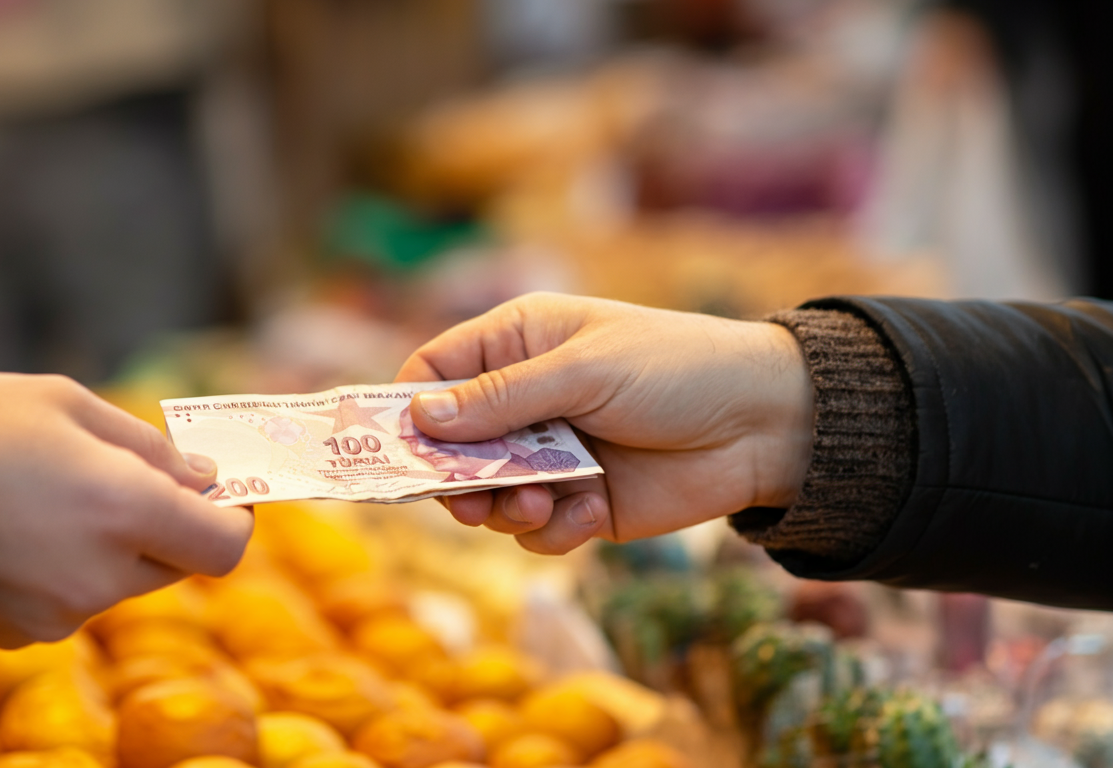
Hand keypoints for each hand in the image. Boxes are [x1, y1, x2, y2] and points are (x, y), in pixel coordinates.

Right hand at [0, 373, 252, 646]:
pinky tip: (14, 526)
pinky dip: (65, 567)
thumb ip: (147, 445)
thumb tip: (207, 478)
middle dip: (166, 520)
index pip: (226, 543)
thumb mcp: (60, 403)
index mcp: (122, 510)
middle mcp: (101, 575)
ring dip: (112, 542)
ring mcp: (60, 614)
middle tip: (117, 471)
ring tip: (45, 490)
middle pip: (178, 562)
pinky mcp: (21, 634)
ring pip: (123, 580)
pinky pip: (73, 600)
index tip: (216, 485)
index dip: (232, 514)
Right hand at [395, 293, 813, 554]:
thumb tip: (420, 418)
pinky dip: (552, 530)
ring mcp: (550, 455)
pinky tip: (589, 513)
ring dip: (505, 508)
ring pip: (487, 497)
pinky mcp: (579, 503)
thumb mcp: (584, 370)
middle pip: (448, 448)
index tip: (391, 450)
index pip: (432, 374)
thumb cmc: (676, 369)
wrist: (766, 425)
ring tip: (542, 502)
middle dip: (455, 476)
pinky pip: (534, 531)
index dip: (405, 411)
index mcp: (517, 344)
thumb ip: (501, 398)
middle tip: (469, 499)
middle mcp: (523, 400)